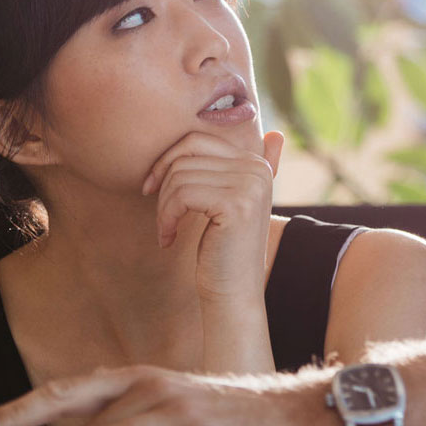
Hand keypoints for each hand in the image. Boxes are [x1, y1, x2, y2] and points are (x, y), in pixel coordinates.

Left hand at [142, 130, 283, 302]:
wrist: (232, 292)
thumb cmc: (220, 250)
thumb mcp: (224, 203)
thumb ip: (234, 169)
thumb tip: (275, 133)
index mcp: (255, 163)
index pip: (196, 139)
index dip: (166, 162)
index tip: (151, 189)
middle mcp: (257, 168)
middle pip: (185, 156)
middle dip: (162, 186)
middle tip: (160, 217)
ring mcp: (249, 185)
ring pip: (179, 176)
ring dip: (162, 207)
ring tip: (165, 231)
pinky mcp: (235, 204)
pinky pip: (181, 195)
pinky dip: (165, 218)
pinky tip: (168, 239)